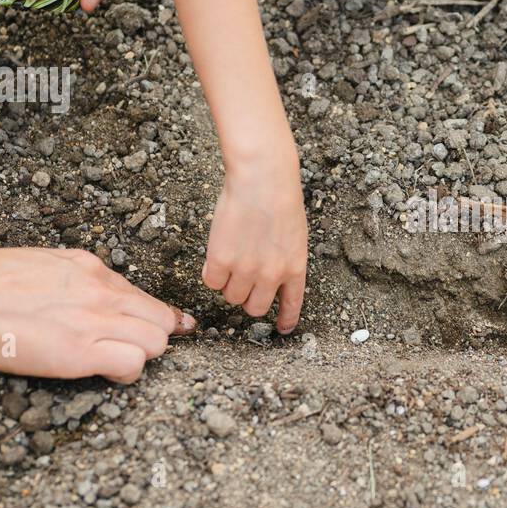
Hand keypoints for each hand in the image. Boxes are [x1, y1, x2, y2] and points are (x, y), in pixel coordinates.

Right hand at [0, 247, 194, 383]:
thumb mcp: (36, 262)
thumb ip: (67, 274)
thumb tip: (80, 283)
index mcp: (88, 267)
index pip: (141, 294)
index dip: (153, 315)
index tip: (167, 326)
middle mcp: (101, 290)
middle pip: (160, 318)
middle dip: (154, 336)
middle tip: (132, 349)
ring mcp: (96, 320)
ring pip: (157, 341)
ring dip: (142, 355)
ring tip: (114, 362)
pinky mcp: (84, 352)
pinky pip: (134, 363)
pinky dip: (127, 372)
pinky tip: (107, 373)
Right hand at [203, 141, 307, 334]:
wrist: (262, 179)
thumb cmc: (279, 198)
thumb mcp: (294, 234)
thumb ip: (283, 259)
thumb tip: (267, 279)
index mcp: (295, 268)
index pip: (292, 305)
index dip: (286, 320)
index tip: (283, 329)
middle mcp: (272, 276)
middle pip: (255, 308)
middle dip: (248, 298)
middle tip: (243, 280)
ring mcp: (246, 270)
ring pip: (231, 297)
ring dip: (229, 284)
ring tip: (231, 258)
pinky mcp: (221, 261)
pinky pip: (211, 282)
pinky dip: (211, 273)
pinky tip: (216, 255)